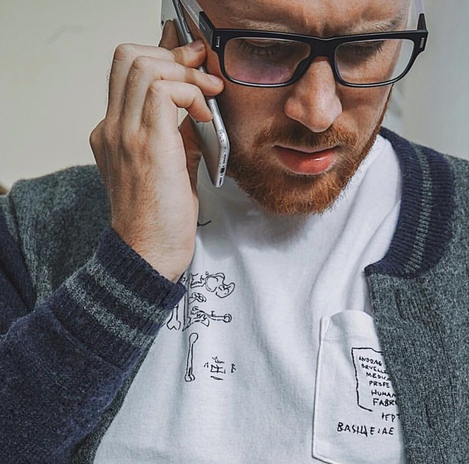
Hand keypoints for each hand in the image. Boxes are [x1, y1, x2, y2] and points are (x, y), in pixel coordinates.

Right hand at [90, 22, 223, 281]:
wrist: (148, 255)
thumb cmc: (160, 223)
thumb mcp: (169, 171)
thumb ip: (177, 139)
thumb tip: (198, 115)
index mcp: (114, 134)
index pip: (127, 74)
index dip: (163, 60)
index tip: (193, 69)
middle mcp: (113, 128)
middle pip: (130, 57)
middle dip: (175, 56)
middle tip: (204, 72)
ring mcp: (124, 134)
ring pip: (144, 66)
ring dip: (185, 72)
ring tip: (209, 94)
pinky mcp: (146, 144)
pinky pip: (163, 91)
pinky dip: (190, 92)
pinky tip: (206, 114)